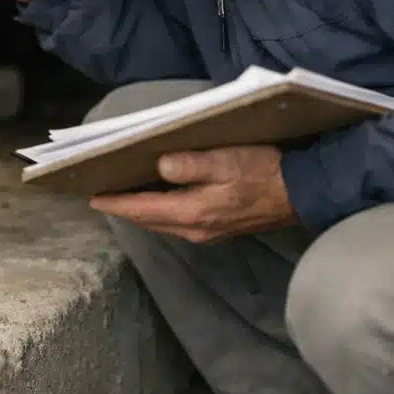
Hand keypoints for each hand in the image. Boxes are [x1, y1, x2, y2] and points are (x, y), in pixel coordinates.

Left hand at [89, 146, 298, 242]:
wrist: (302, 194)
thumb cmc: (264, 171)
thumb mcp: (226, 161)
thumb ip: (190, 164)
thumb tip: (159, 166)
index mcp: (192, 212)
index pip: (141, 210)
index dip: (115, 202)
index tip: (92, 196)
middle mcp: (194, 230)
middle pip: (148, 221)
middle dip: (125, 209)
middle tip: (104, 193)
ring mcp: (207, 233)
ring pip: (163, 223)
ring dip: (143, 211)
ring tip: (126, 195)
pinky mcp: (219, 230)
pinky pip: (178, 222)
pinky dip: (161, 211)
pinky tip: (160, 199)